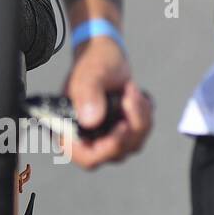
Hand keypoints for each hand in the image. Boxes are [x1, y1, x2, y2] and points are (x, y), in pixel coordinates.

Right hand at [63, 36, 151, 168]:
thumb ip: (87, 95)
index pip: (86, 157)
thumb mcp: (89, 74)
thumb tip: (91, 120)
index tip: (122, 127)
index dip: (105, 150)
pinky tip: (136, 96)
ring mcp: (105, 137)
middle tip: (130, 96)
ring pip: (132, 144)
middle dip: (130, 125)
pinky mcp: (122, 133)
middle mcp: (86, 138)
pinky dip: (144, 115)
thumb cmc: (92, 63)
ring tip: (131, 90)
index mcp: (68, 129)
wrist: (105, 58)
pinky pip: (141, 134)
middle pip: (114, 152)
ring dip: (139, 117)